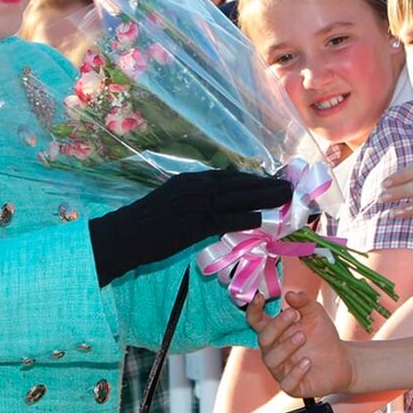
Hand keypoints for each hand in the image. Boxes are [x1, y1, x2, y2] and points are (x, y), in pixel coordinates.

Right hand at [88, 170, 292, 286]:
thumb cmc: (146, 223)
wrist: (124, 235)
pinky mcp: (196, 224)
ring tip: (286, 198)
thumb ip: (195, 200)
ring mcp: (197, 204)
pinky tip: (264, 220)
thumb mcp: (173, 202)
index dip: (253, 179)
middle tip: (288, 186)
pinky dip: (247, 218)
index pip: (229, 177)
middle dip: (266, 184)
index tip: (271, 181)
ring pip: (239, 198)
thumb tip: (217, 205)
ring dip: (265, 197)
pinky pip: (228, 219)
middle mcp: (197, 187)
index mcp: (192, 180)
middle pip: (239, 183)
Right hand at [246, 291, 353, 397]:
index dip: (254, 309)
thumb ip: (303, 302)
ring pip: (272, 360)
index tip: (260, 296)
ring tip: (303, 336)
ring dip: (285, 347)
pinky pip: (286, 382)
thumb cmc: (323, 335)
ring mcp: (281, 369)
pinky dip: (296, 372)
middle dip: (276, 326)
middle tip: (292, 314)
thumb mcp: (315, 313)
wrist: (343, 360)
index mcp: (275, 332)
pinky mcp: (292, 386)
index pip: (256, 320)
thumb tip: (290, 294)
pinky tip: (308, 362)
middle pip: (263, 339)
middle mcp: (273, 350)